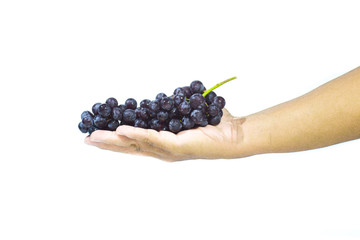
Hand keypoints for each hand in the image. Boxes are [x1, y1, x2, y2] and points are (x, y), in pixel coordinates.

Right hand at [85, 109, 245, 160]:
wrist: (234, 134)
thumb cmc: (213, 125)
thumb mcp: (186, 115)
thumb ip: (173, 110)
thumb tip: (165, 98)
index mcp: (163, 144)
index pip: (134, 143)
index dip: (115, 140)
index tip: (96, 135)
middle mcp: (163, 150)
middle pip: (129, 147)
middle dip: (107, 143)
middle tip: (87, 138)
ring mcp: (168, 150)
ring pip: (136, 144)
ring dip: (114, 140)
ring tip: (95, 135)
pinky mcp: (177, 146)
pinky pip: (153, 139)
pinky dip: (136, 135)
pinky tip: (121, 131)